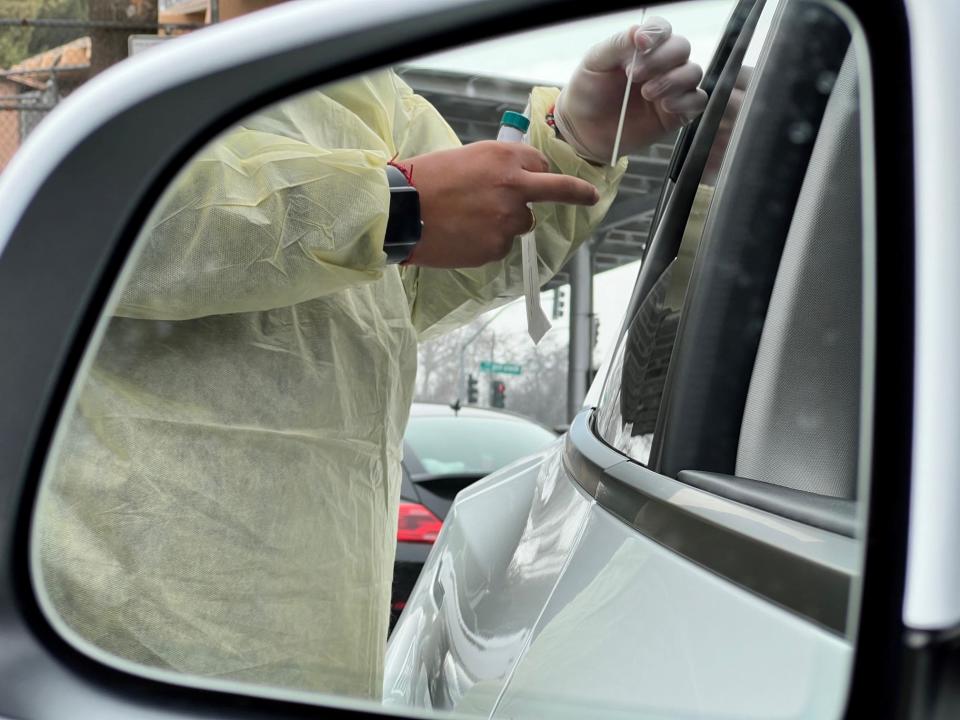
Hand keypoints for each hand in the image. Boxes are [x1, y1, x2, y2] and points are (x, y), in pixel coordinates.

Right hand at [403, 141, 599, 267]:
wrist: (400, 212)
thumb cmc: (425, 179)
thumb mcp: (465, 157)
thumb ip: (496, 167)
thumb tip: (514, 178)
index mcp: (504, 158)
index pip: (541, 164)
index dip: (536, 172)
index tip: (550, 178)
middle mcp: (513, 186)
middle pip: (553, 191)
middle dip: (577, 193)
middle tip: (590, 197)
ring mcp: (507, 220)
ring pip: (522, 223)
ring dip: (506, 222)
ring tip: (469, 219)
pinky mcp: (496, 247)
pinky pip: (501, 245)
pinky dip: (487, 242)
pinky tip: (463, 235)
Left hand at [555, 18, 707, 162]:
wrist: (584, 130)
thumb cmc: (588, 92)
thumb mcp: (594, 62)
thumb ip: (617, 45)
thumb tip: (640, 32)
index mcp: (642, 47)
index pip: (662, 29)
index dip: (656, 33)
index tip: (640, 44)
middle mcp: (661, 64)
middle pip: (681, 47)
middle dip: (661, 59)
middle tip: (634, 76)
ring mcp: (672, 88)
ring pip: (693, 72)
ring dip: (673, 80)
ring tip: (647, 93)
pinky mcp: (677, 113)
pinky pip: (698, 101)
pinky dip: (686, 101)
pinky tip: (665, 106)